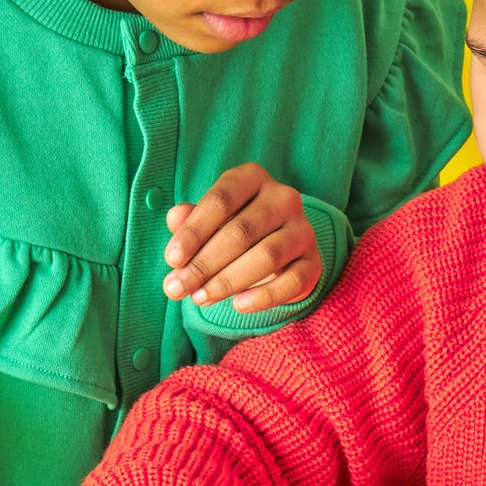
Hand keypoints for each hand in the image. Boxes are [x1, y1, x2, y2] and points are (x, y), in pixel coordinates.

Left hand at [161, 163, 319, 312]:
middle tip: (177, 288)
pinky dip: (264, 296)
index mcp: (253, 178)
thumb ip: (191, 220)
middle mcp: (283, 198)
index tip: (171, 260)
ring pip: (267, 256)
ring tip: (200, 298)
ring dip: (228, 281)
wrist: (277, 250)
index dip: (193, 231)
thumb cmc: (232, 229)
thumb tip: (175, 218)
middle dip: (204, 264)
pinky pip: (292, 281)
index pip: (221, 200)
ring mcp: (303, 230)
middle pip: (241, 231)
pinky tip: (238, 306)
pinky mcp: (313, 262)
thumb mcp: (210, 220)